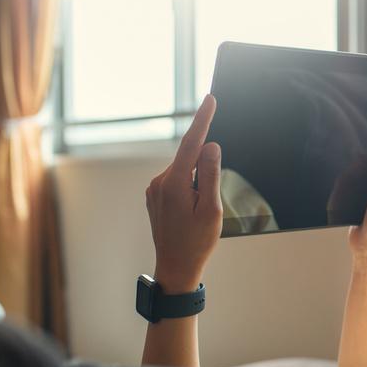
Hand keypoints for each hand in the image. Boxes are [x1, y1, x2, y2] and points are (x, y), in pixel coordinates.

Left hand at [145, 95, 222, 292]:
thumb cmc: (197, 241)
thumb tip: (210, 146)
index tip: (210, 100)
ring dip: (198, 184)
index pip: (192, 143)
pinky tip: (191, 214)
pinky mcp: (155, 196)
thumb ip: (210, 174)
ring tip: (199, 216)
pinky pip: (178, 182)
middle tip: (210, 205)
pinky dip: (190, 189)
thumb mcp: (212, 208)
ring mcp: (155, 189)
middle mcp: (160, 182)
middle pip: (190, 160)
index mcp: (174, 183)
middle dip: (206, 171)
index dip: (203, 120)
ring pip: (185, 172)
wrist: (175, 267)